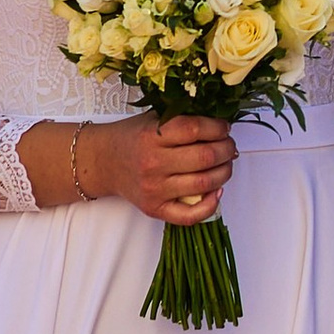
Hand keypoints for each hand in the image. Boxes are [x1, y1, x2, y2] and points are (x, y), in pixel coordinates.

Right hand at [91, 111, 238, 223]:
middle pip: (205, 157)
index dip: (218, 128)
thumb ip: (183, 118)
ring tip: (226, 164)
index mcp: (152, 135)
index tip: (224, 128)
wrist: (104, 161)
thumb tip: (223, 127)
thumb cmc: (133, 138)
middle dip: (227, 149)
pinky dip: (210, 205)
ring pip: (203, 183)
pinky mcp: (154, 208)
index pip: (195, 129)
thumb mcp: (154, 118)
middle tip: (229, 146)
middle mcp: (152, 163)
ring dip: (225, 172)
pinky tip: (216, 191)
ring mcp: (154, 188)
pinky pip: (189, 215)